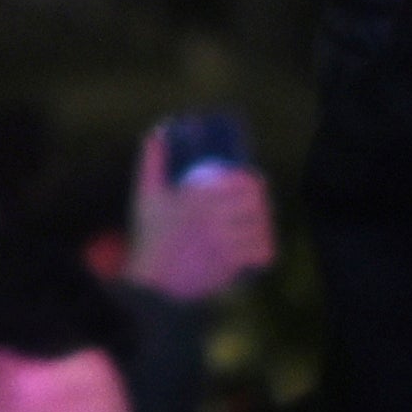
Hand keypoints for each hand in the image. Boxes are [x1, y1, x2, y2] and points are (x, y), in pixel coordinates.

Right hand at [122, 132, 276, 302]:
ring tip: (260, 222)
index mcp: (199, 197)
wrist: (154, 281)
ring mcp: (225, 242)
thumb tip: (159, 131)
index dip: (254, 181)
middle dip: (262, 201)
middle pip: (256, 203)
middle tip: (258, 202)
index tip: (252, 182)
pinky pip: (259, 252)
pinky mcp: (231, 264)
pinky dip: (264, 248)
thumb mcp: (147, 194)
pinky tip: (260, 245)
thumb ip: (153, 160)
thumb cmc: (152, 235)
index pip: (242, 183)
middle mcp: (215, 217)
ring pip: (261, 227)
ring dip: (264, 223)